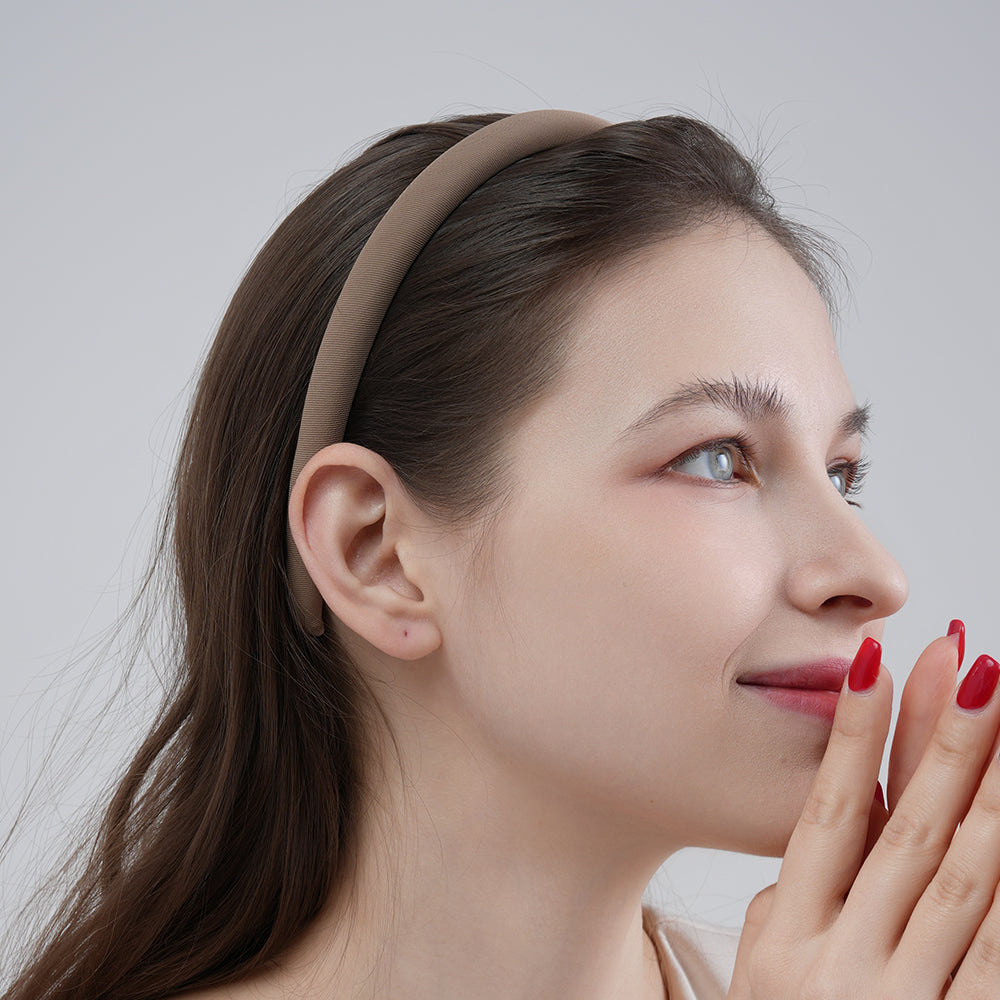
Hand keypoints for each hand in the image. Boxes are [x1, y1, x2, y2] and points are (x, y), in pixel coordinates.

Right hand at [728, 631, 999, 998]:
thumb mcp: (764, 971)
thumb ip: (790, 898)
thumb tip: (826, 817)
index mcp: (788, 936)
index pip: (823, 811)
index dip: (850, 736)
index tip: (870, 661)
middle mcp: (840, 962)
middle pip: (903, 833)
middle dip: (943, 743)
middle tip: (977, 667)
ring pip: (963, 884)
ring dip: (992, 799)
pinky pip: (998, 954)